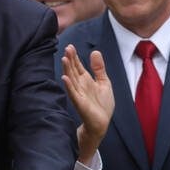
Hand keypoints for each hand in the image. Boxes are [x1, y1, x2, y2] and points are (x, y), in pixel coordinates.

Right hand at [61, 45, 113, 163]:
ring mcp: (79, 94)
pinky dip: (69, 85)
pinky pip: (73, 93)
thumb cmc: (102, 105)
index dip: (74, 56)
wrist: (102, 123)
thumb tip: (94, 51)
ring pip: (71, 79)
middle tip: (67, 47)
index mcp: (86, 80)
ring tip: (64, 58)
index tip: (70, 46)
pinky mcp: (80, 103)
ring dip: (67, 69)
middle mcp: (80, 85)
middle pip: (73, 70)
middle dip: (70, 59)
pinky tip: (65, 78)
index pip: (77, 66)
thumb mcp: (104, 82)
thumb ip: (99, 68)